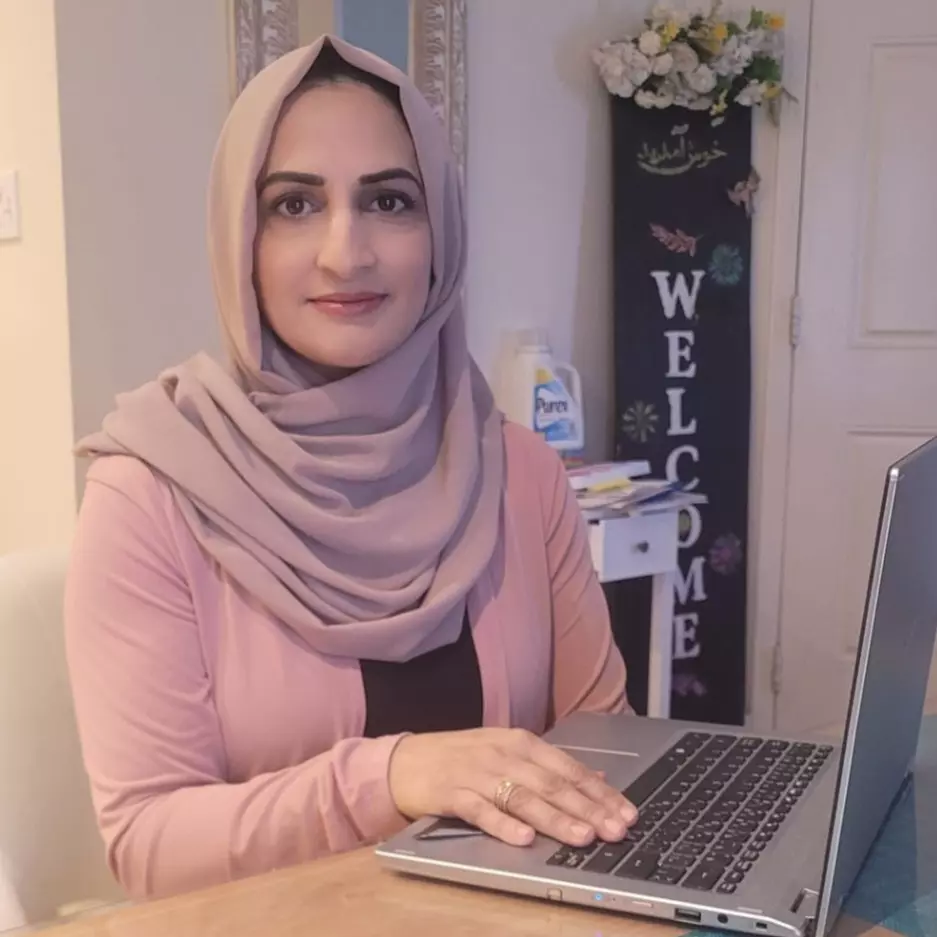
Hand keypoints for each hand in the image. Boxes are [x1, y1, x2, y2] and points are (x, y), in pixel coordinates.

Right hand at [387, 727, 637, 847]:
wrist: (406, 760)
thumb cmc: (462, 759)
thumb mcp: (508, 754)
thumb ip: (550, 767)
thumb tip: (598, 778)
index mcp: (521, 742)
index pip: (569, 769)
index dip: (600, 792)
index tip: (627, 813)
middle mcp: (503, 754)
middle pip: (552, 784)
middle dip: (588, 808)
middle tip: (616, 830)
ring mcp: (477, 772)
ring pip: (523, 797)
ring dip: (555, 819)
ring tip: (582, 836)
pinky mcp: (452, 793)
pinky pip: (481, 810)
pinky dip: (503, 825)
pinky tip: (523, 839)